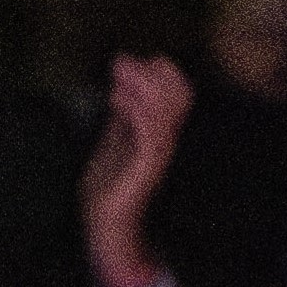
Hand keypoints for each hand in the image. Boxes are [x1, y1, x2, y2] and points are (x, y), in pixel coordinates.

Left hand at [80, 54, 192, 286]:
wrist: (107, 227)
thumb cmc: (110, 187)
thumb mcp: (114, 141)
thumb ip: (123, 116)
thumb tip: (123, 80)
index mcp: (162, 134)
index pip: (178, 95)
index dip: (162, 72)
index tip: (133, 59)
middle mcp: (167, 142)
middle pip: (180, 97)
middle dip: (154, 74)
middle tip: (124, 62)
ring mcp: (160, 155)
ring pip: (167, 112)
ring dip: (143, 87)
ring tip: (119, 75)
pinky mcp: (147, 168)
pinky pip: (152, 134)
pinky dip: (137, 111)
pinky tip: (119, 98)